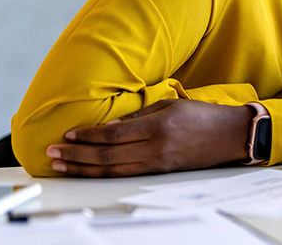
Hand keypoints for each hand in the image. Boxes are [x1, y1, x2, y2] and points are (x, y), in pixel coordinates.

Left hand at [45, 99, 253, 177]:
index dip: (87, 136)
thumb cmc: (202, 115)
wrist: (229, 135)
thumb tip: (109, 126)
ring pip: (111, 171)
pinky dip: (103, 174)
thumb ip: (139, 116)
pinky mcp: (160, 173)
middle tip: (52, 153)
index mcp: (157, 128)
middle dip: (75, 155)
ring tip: (62, 166)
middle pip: (106, 157)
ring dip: (83, 169)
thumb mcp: (171, 105)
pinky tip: (89, 171)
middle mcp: (154, 150)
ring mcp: (156, 165)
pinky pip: (125, 176)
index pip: (112, 135)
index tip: (67, 135)